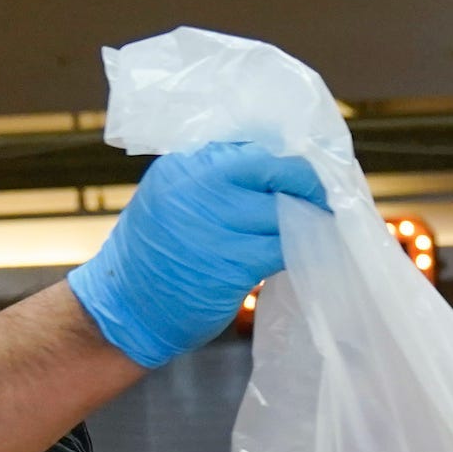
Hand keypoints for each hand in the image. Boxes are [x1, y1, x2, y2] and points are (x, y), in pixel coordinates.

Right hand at [68, 141, 329, 368]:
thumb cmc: (155, 255)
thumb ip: (213, 181)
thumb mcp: (173, 198)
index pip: (250, 145)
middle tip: (327, 195)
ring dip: (310, 219)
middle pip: (273, 169)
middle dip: (306, 182)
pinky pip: (283, 248)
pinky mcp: (233, 263)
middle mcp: (199, 186)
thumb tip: (274, 170)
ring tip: (323, 224)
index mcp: (185, 164)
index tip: (307, 168)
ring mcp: (216, 224)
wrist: (124, 306)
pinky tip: (309, 252)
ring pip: (284, 210)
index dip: (285, 156)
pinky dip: (302, 249)